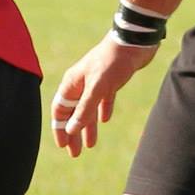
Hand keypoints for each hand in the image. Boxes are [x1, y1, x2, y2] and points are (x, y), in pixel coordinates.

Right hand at [50, 35, 156, 155]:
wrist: (134, 41)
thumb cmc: (113, 61)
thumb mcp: (98, 88)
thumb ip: (85, 109)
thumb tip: (72, 130)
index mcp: (72, 84)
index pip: (60, 111)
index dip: (60, 129)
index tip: (64, 146)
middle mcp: (80, 84)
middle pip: (72, 113)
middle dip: (73, 133)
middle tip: (75, 153)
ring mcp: (95, 82)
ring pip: (87, 109)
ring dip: (87, 126)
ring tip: (90, 145)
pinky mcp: (111, 80)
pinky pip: (102, 100)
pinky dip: (101, 111)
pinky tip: (104, 120)